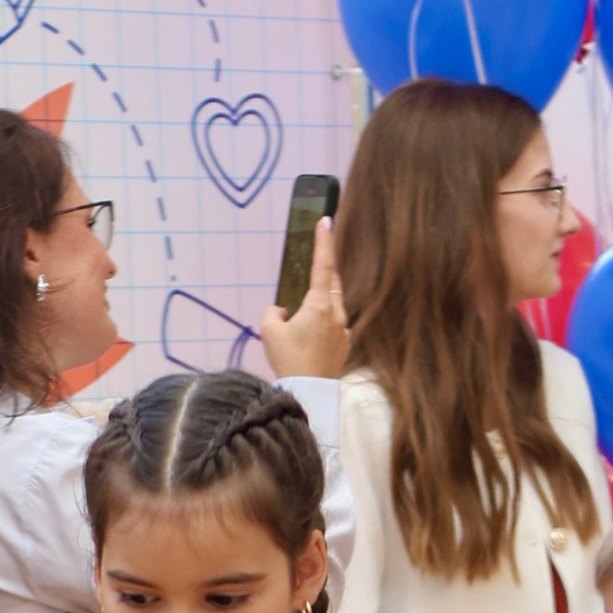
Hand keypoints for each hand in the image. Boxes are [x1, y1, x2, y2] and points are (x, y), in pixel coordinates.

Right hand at [257, 214, 348, 380]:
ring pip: (334, 301)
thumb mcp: (269, 331)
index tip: (326, 221)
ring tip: (305, 303)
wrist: (308, 391)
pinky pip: (334, 321)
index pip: (322, 265)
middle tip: (317, 256)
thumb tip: (281, 310)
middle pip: (331, 281)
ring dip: (321, 296)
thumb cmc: (288, 360)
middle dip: (324, 268)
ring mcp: (343, 328)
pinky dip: (324, 318)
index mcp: (318, 305)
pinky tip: (311, 330)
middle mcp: (335, 313)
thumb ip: (273, 312)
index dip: (324, 241)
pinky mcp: (344, 342)